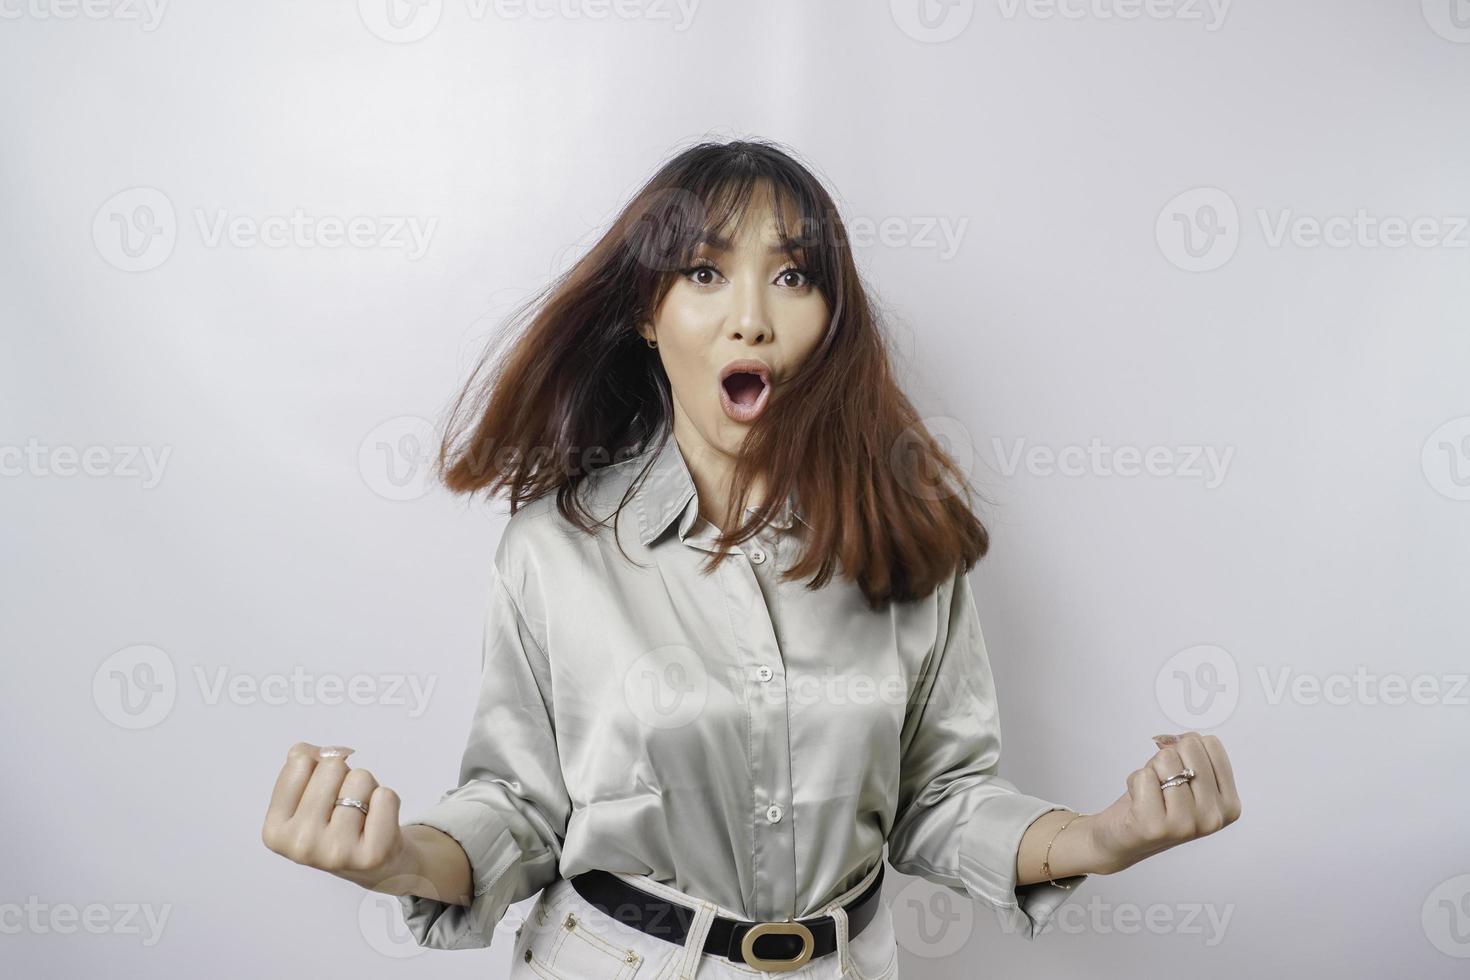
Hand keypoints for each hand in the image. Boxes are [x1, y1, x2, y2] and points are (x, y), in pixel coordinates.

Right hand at [261, 742, 412, 889]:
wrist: (377, 866)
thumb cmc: (338, 823)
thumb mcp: (306, 796)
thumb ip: (302, 764)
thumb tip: (319, 751)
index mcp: (275, 831)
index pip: (300, 761)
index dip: (318, 767)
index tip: (321, 793)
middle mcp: (301, 846)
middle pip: (332, 766)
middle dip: (344, 776)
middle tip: (346, 805)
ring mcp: (336, 853)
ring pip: (360, 778)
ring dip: (367, 789)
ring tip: (362, 815)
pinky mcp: (373, 854)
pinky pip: (386, 795)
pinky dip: (387, 800)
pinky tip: (378, 824)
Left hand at [1084, 731, 1241, 874]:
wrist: (1123, 838)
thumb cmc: (1154, 802)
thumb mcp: (1185, 776)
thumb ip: (1192, 753)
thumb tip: (1179, 739)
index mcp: (1229, 803)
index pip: (1211, 744)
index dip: (1186, 749)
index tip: (1180, 772)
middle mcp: (1214, 817)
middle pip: (1190, 747)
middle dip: (1168, 759)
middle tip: (1162, 785)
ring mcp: (1187, 824)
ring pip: (1166, 759)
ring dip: (1150, 771)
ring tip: (1150, 794)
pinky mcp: (1157, 827)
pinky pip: (1143, 776)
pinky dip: (1134, 781)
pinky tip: (1138, 803)